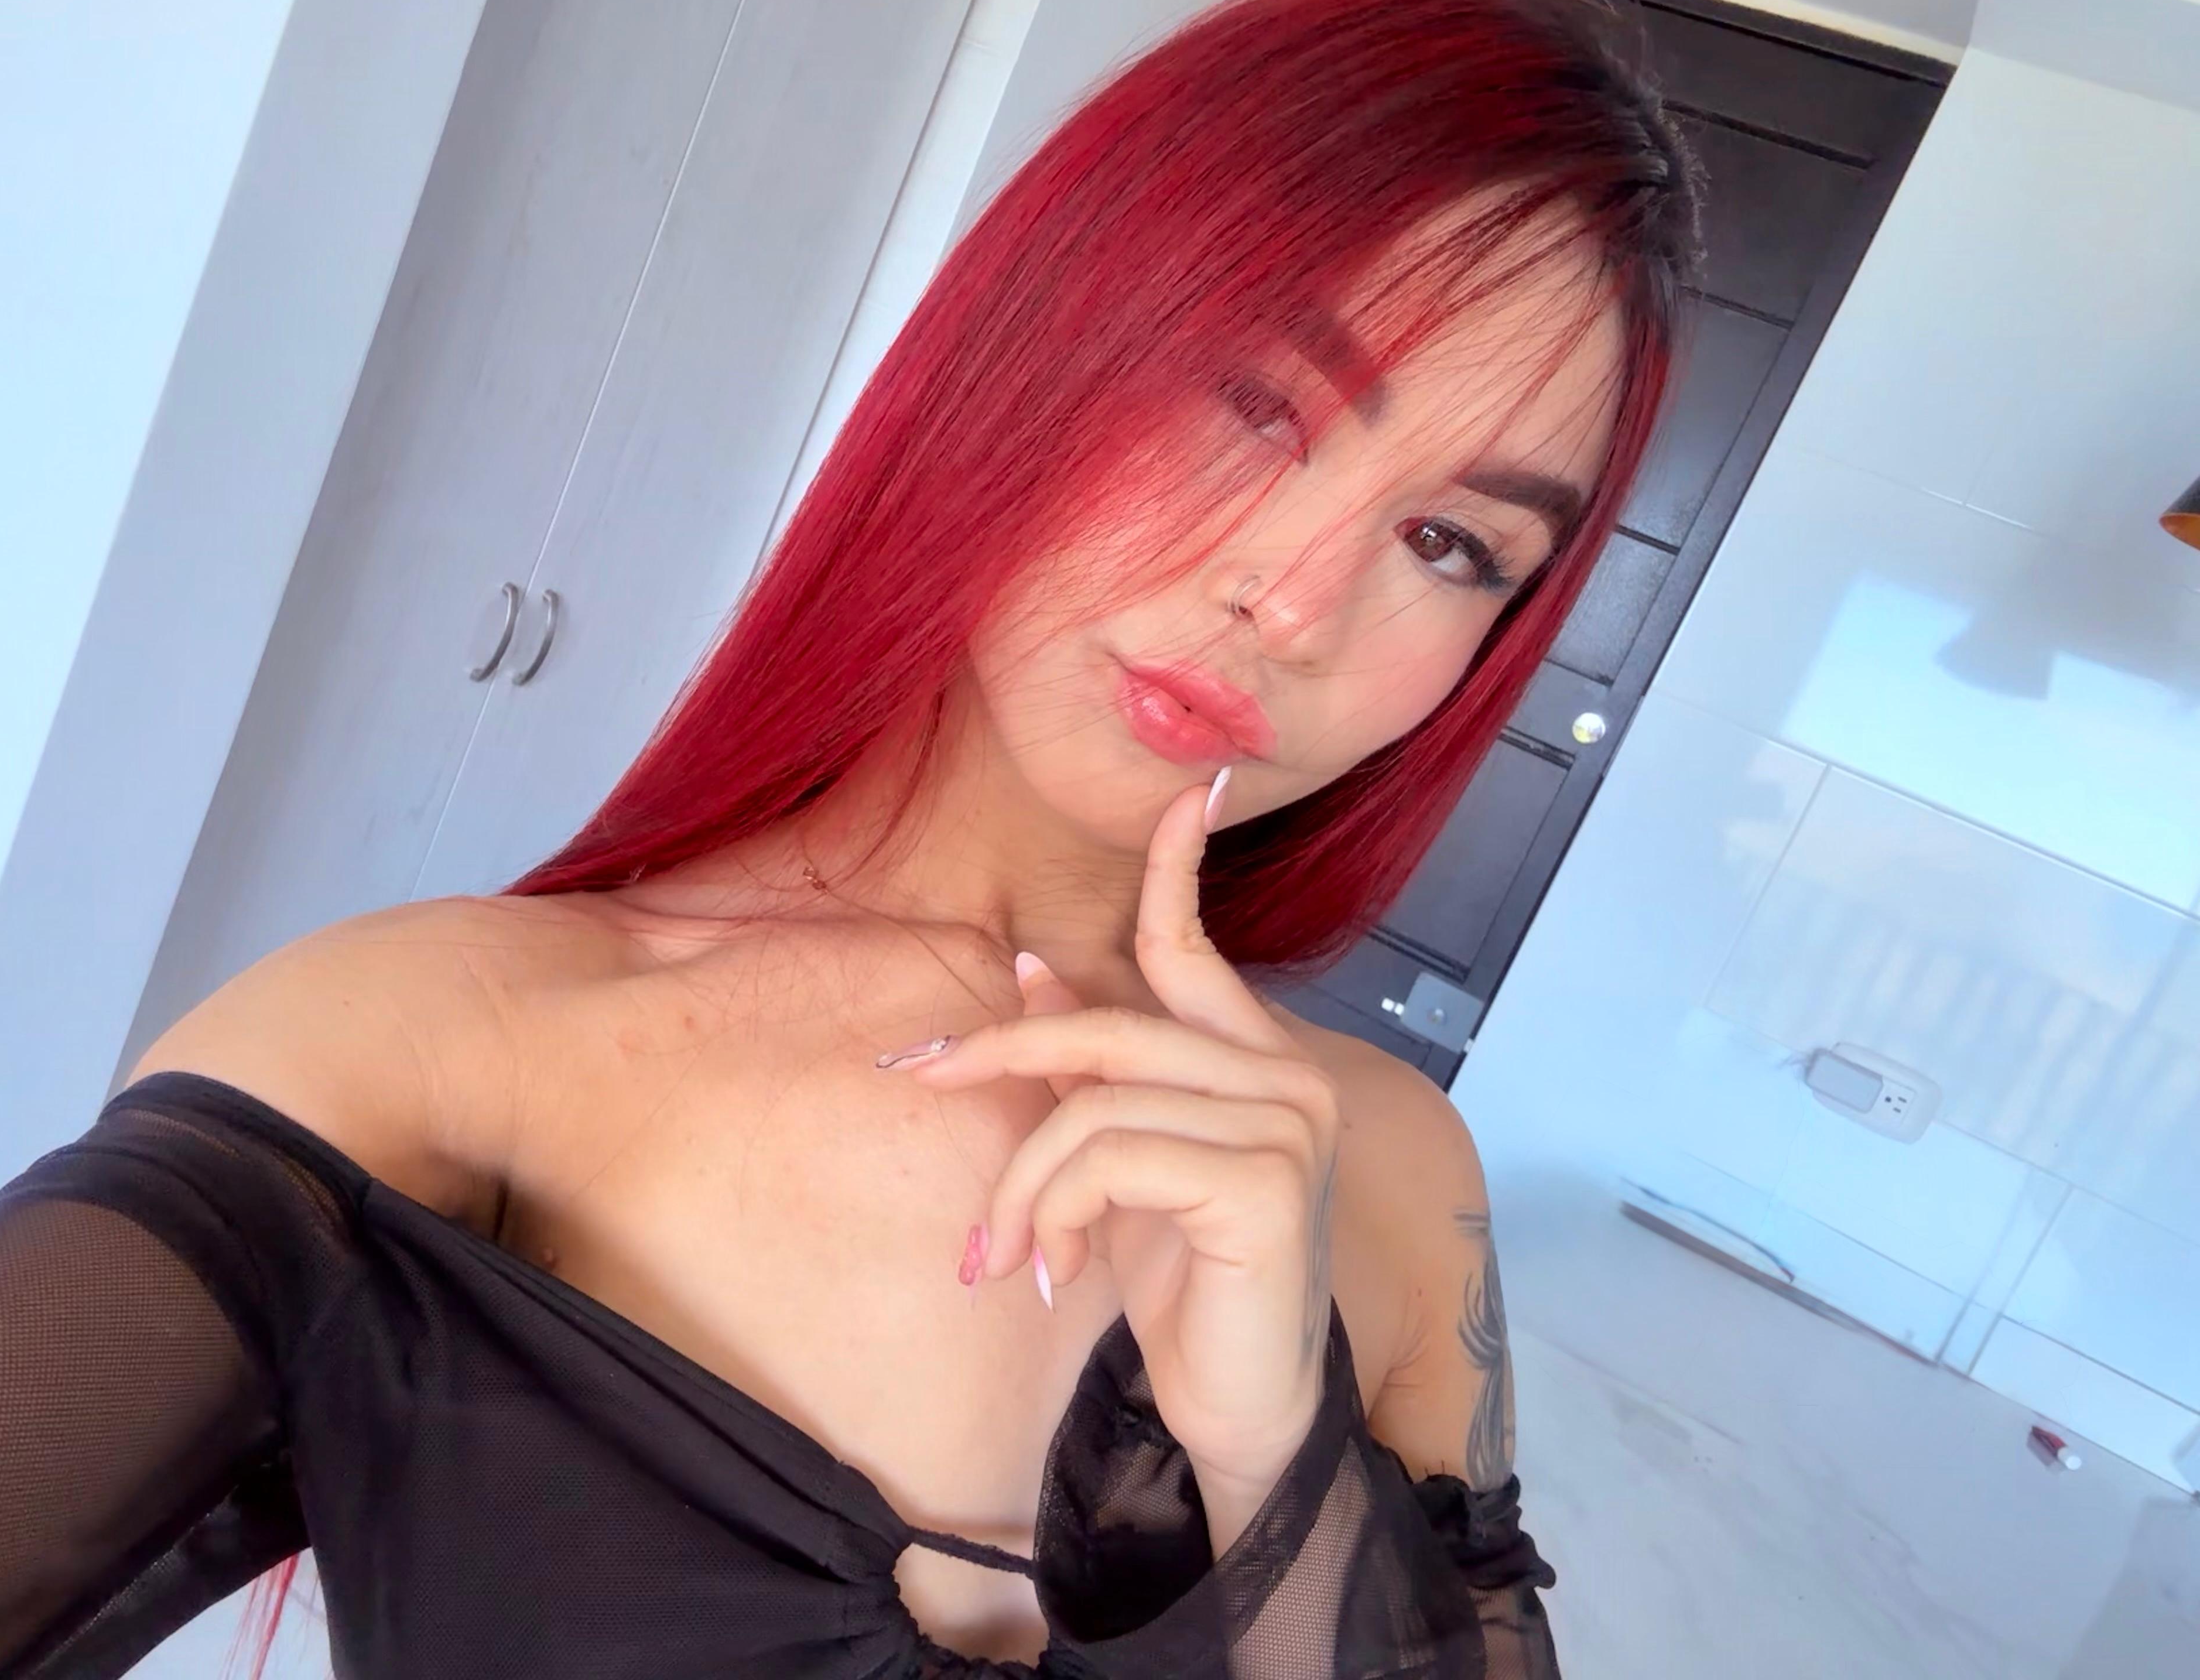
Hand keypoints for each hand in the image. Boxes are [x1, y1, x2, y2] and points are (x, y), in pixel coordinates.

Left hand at [897, 775, 1342, 1526]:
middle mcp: (1286, 1079)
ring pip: (1092, 1103)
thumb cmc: (1186, 1291)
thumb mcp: (1120, 1170)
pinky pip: (1109, 1155)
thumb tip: (1028, 970)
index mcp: (1251, 1063)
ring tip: (1009, 1252)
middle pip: (1106, 1026)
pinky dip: (1059, 1211)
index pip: (1199, 949)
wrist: (1242, 1413)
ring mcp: (1284, 1127)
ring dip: (1023, 1184)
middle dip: (997, 1055)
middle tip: (916, 1077)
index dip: (1180, 868)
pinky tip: (1062, 1269)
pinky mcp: (1264, 1184)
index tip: (1191, 790)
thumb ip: (1090, 1076)